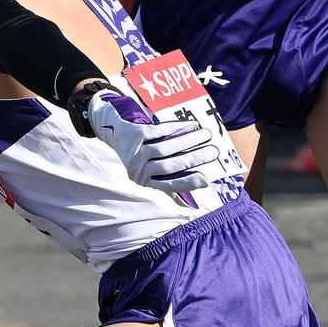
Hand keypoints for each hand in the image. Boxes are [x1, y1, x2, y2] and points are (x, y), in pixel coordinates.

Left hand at [84, 87, 219, 192]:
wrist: (113, 131)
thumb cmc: (139, 153)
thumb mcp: (148, 170)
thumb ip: (168, 181)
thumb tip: (193, 201)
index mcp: (144, 181)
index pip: (168, 185)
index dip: (187, 184)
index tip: (206, 181)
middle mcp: (138, 169)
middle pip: (170, 165)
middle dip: (195, 158)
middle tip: (213, 152)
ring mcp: (135, 151)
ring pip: (167, 148)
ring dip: (190, 141)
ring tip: (206, 135)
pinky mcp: (135, 134)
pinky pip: (161, 132)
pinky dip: (178, 128)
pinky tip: (191, 125)